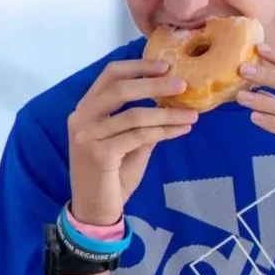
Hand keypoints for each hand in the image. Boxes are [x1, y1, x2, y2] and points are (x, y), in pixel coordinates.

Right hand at [68, 59, 196, 224]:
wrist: (96, 209)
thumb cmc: (113, 175)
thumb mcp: (130, 144)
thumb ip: (143, 123)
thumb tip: (171, 103)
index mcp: (86, 109)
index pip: (109, 76)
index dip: (138, 67)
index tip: (165, 65)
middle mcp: (81, 118)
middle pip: (120, 89)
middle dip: (154, 84)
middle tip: (183, 84)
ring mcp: (87, 136)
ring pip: (134, 115)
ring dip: (168, 113)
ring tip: (193, 114)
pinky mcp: (99, 154)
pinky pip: (139, 136)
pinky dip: (164, 131)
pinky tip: (182, 129)